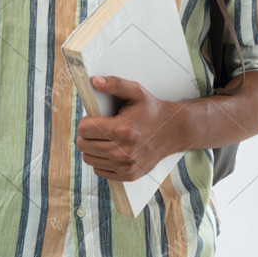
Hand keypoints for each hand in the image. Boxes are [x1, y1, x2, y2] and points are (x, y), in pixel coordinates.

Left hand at [75, 75, 193, 180]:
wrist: (174, 131)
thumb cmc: (151, 110)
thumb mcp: (135, 92)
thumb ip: (114, 84)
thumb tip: (94, 81)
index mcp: (122, 129)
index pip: (84, 129)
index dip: (85, 122)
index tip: (93, 118)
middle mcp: (123, 151)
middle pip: (83, 145)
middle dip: (86, 135)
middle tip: (97, 128)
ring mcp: (126, 166)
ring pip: (89, 159)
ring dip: (92, 148)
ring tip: (105, 138)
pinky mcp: (129, 175)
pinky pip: (99, 170)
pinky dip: (101, 160)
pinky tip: (111, 150)